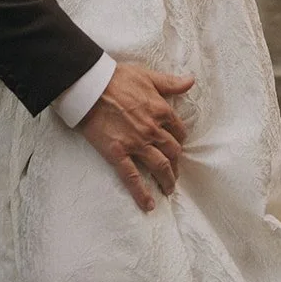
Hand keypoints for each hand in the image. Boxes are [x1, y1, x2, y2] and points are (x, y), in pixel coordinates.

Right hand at [79, 62, 194, 212]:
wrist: (90, 86)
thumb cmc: (117, 77)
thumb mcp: (147, 76)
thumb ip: (170, 83)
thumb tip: (191, 81)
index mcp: (161, 111)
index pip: (179, 131)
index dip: (179, 140)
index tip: (177, 146)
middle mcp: (152, 130)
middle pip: (172, 152)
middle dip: (176, 163)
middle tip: (175, 172)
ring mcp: (136, 143)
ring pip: (159, 166)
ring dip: (167, 180)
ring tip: (169, 189)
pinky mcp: (118, 154)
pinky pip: (133, 178)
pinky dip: (142, 193)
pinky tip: (149, 205)